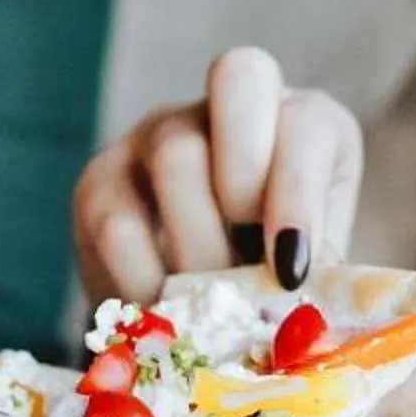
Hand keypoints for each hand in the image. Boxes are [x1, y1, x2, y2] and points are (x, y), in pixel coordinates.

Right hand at [75, 49, 362, 304]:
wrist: (210, 302)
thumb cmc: (275, 277)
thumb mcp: (314, 269)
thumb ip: (315, 273)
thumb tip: (299, 301)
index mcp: (299, 120)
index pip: (302, 122)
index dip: (297, 194)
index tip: (290, 272)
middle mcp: (225, 108)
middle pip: (230, 104)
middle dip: (242, 192)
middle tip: (243, 268)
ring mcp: (154, 135)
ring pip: (173, 159)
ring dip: (195, 251)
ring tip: (205, 306)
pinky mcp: (100, 180)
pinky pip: (115, 223)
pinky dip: (142, 282)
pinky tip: (161, 311)